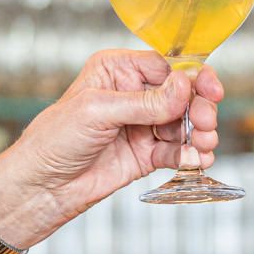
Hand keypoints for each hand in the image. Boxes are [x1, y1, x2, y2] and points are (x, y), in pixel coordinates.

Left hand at [0, 48, 223, 252]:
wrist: (43, 186)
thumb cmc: (55, 139)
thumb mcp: (98, 111)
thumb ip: (144, 102)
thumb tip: (183, 87)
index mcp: (118, 70)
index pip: (166, 66)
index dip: (192, 78)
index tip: (210, 90)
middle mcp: (133, 95)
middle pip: (182, 95)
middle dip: (198, 108)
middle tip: (205, 123)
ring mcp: (142, 126)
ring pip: (184, 124)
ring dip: (199, 133)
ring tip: (205, 144)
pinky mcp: (146, 154)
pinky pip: (177, 151)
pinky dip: (191, 155)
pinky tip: (197, 160)